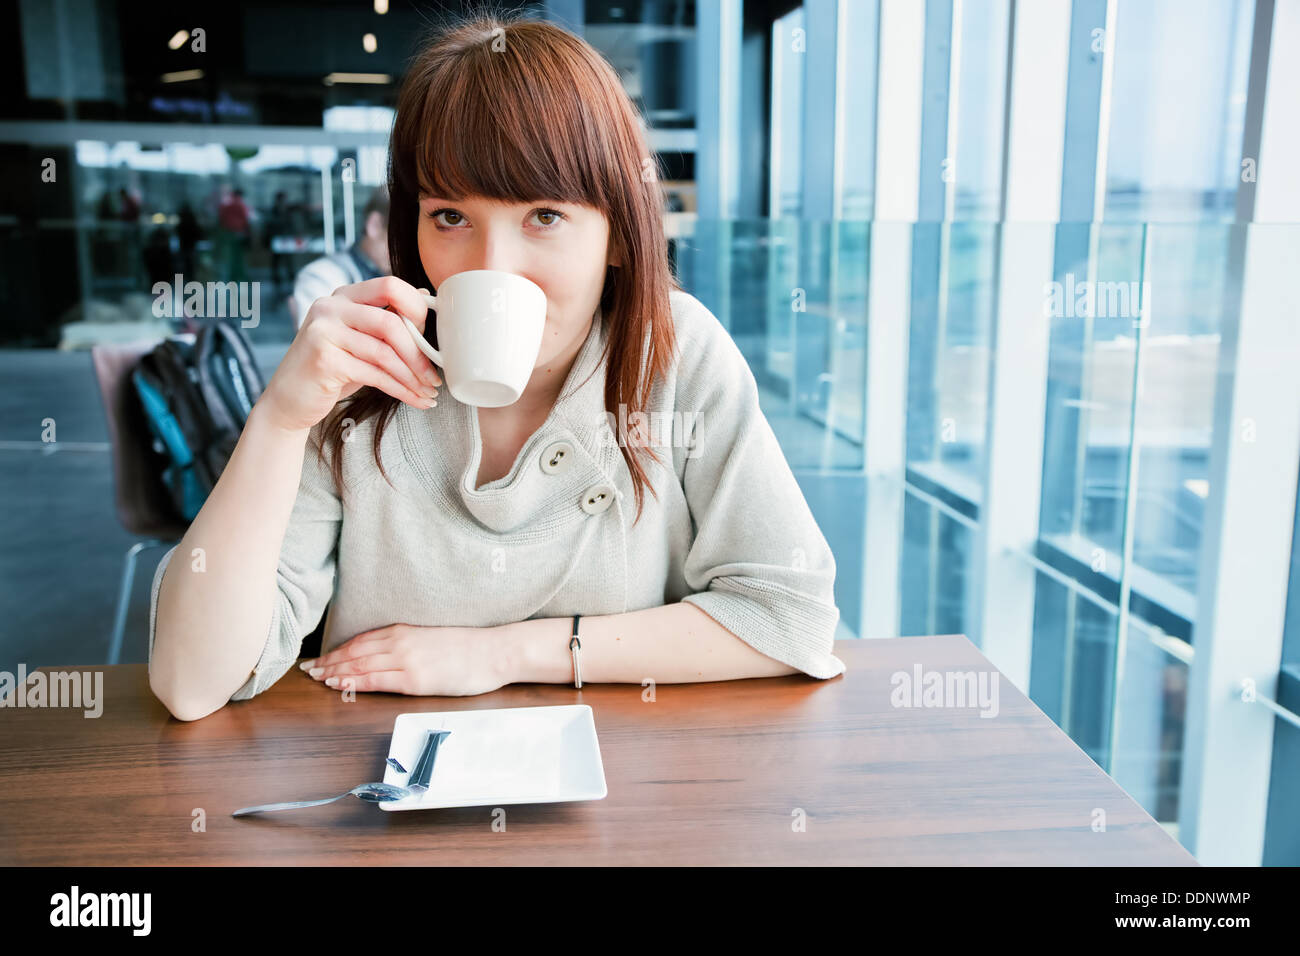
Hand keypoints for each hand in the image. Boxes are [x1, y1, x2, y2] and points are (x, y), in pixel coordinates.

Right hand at [257, 275, 442, 433]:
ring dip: (413, 376)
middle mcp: (330, 307)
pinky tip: (415, 399)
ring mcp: (323, 332)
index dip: (417, 309)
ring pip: (385, 352)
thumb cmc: (331, 370)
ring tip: (429, 392)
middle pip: (390, 321)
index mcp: (343, 295)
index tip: (431, 337)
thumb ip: (386, 319)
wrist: (289, 402)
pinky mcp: (323, 360)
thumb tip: (426, 297)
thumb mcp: (360, 339)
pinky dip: (401, 390)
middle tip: (435, 375)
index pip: (390, 285)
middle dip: (420, 352)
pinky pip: (375, 374)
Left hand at [299, 624, 511, 696]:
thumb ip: (409, 644)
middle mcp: (400, 642)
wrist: (495, 652)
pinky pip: (376, 680)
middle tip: (308, 670)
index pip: (361, 641)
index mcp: (404, 630)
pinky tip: (338, 685)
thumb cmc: (469, 648)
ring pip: (359, 666)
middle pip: (354, 652)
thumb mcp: (432, 639)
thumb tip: (388, 655)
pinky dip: (354, 682)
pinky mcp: (414, 679)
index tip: (321, 658)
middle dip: (329, 662)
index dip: (337, 650)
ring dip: (335, 673)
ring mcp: (406, 660)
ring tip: (317, 679)